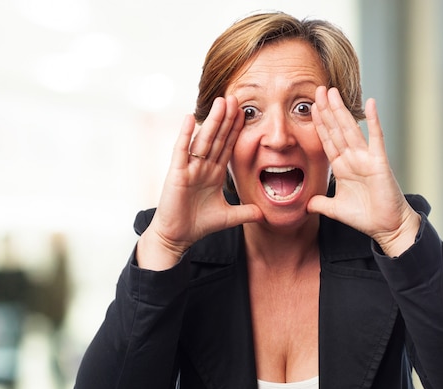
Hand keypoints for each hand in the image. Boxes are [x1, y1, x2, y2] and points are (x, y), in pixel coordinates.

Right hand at [138, 96, 262, 269]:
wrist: (177, 236)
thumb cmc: (198, 224)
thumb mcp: (228, 217)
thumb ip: (245, 213)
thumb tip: (265, 214)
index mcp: (214, 173)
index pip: (228, 146)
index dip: (236, 130)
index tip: (245, 113)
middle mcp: (202, 166)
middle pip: (217, 137)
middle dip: (227, 118)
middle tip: (236, 97)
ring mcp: (189, 167)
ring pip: (203, 139)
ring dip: (212, 121)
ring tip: (220, 101)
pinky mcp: (177, 173)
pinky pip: (181, 150)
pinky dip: (185, 134)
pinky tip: (189, 118)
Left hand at [308, 86, 420, 256]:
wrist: (387, 227)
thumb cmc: (366, 216)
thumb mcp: (335, 209)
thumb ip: (320, 204)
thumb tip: (306, 205)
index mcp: (342, 167)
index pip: (327, 140)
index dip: (319, 124)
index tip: (311, 107)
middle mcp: (353, 158)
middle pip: (336, 129)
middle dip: (327, 110)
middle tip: (318, 89)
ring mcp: (366, 158)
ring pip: (350, 129)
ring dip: (341, 110)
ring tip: (333, 91)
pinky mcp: (379, 162)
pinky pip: (376, 138)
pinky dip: (374, 121)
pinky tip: (371, 103)